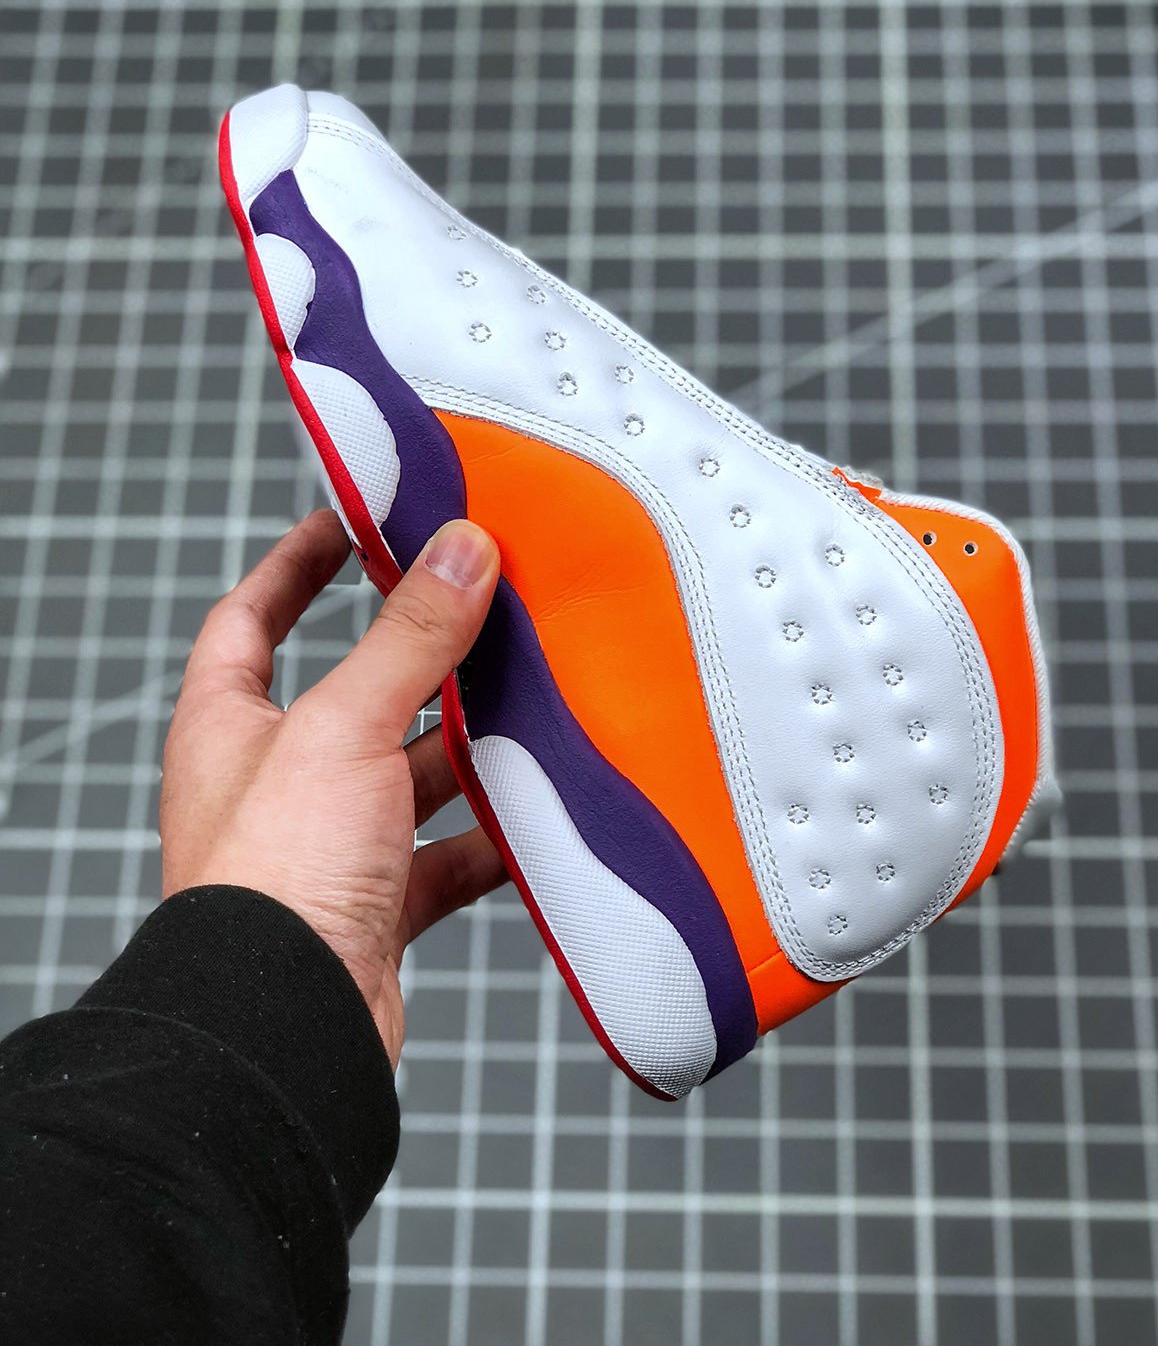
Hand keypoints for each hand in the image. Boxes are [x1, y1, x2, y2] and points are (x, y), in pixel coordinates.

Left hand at [160, 509, 505, 1066]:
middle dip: (418, 657)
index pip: (249, 619)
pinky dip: (491, 837)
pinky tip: (539, 814)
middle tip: (481, 606)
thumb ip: (409, 638)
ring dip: (465, 748)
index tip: (351, 519)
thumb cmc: (273, 878)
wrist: (285, 1030)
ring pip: (406, 778)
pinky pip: (444, 858)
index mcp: (227, 727)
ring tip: (531, 701)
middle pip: (352, 695)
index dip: (295, 564)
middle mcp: (271, 783)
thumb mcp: (344, 728)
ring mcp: (323, 847)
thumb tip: (460, 549)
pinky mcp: (374, 907)